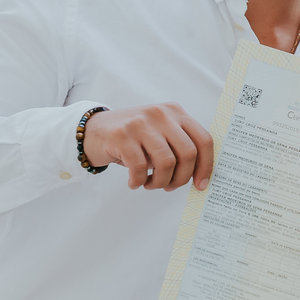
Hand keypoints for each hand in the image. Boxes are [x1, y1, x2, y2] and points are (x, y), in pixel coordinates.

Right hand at [82, 105, 213, 191]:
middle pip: (188, 153)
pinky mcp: (122, 135)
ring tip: (150, 184)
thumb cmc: (133, 138)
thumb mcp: (160, 134)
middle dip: (181, 178)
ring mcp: (141, 123)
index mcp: (175, 112)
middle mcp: (161, 114)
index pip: (203, 140)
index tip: (200, 185)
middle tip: (169, 186)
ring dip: (159, 182)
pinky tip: (134, 182)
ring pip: (166, 162)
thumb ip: (178, 147)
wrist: (94, 130)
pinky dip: (138, 181)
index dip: (206, 166)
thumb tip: (198, 176)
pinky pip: (139, 167)